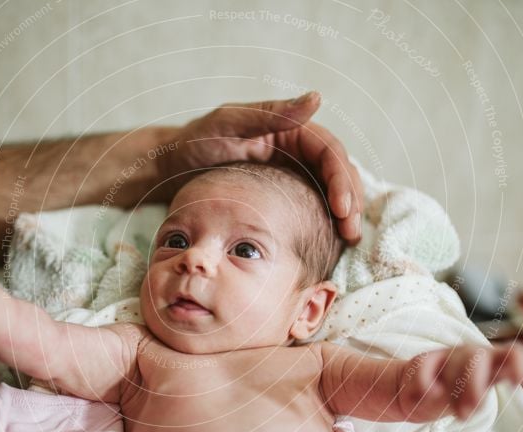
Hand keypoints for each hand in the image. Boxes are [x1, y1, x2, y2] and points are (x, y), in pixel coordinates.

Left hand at [158, 92, 363, 243]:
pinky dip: (326, 221)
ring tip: (348, 240)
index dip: (341, 179)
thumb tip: (317, 98)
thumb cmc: (195, 142)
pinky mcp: (284, 192)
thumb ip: (270, 112)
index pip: (330, 151)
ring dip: (345, 213)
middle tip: (351, 232)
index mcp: (290, 128)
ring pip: (331, 190)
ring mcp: (292, 171)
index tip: (341, 209)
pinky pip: (314, 205)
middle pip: (339, 172)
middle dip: (350, 200)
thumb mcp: (227, 123)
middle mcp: (297, 148)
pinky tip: (330, 241)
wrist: (171, 166)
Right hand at [397, 343, 522, 421]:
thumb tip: (490, 394)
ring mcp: (448, 356)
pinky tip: (431, 396)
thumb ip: (486, 395)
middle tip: (468, 412)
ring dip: (456, 391)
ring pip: (455, 363)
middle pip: (479, 357)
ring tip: (460, 415)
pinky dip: (427, 383)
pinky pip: (425, 366)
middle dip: (474, 385)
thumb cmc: (456, 397)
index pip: (513, 353)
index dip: (518, 364)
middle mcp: (472, 356)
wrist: (420, 393)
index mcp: (492, 364)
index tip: (515, 385)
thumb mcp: (477, 398)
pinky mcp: (424, 359)